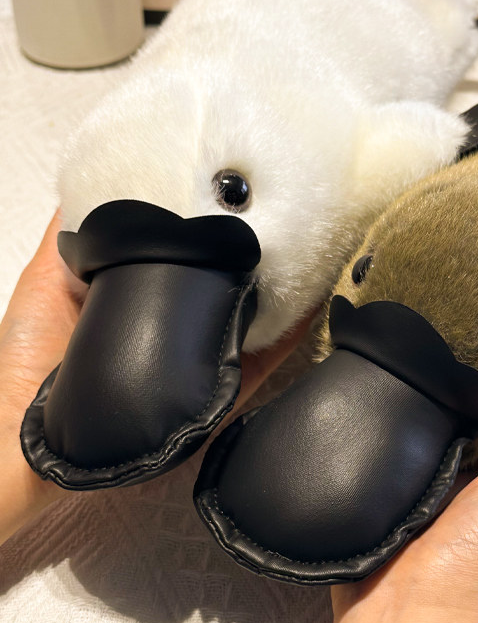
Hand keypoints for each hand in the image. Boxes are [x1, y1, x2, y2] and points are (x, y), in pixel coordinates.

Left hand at [0, 212, 313, 546]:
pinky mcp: (203, 404)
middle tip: (285, 227)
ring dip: (274, 304)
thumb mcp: (47, 280)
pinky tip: (304, 318)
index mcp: (134, 304)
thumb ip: (69, 238)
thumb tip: (92, 179)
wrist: (24, 444)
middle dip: (251, 266)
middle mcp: (165, 335)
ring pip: (241, 331)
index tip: (239, 200)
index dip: (211, 236)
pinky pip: (250, 375)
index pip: (182, 263)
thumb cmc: (25, 358)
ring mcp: (188, 368)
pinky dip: (280, 349)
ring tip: (304, 265)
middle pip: (219, 295)